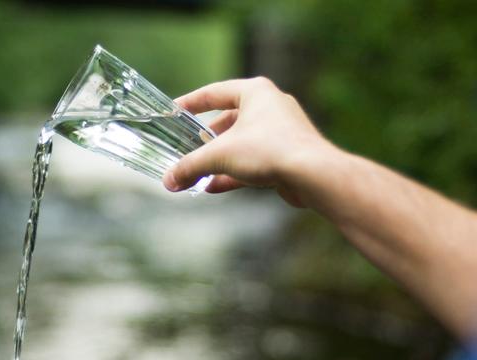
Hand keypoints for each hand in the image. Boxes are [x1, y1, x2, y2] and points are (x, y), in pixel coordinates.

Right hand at [162, 77, 336, 206]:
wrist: (313, 174)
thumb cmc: (269, 150)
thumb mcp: (220, 156)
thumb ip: (190, 166)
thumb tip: (168, 181)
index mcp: (254, 92)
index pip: (214, 93)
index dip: (190, 103)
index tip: (174, 112)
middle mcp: (269, 107)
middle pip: (227, 120)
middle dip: (205, 140)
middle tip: (187, 150)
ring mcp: (280, 131)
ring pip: (241, 143)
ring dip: (218, 159)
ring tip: (197, 172)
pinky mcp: (287, 154)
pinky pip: (253, 160)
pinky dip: (233, 172)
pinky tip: (214, 186)